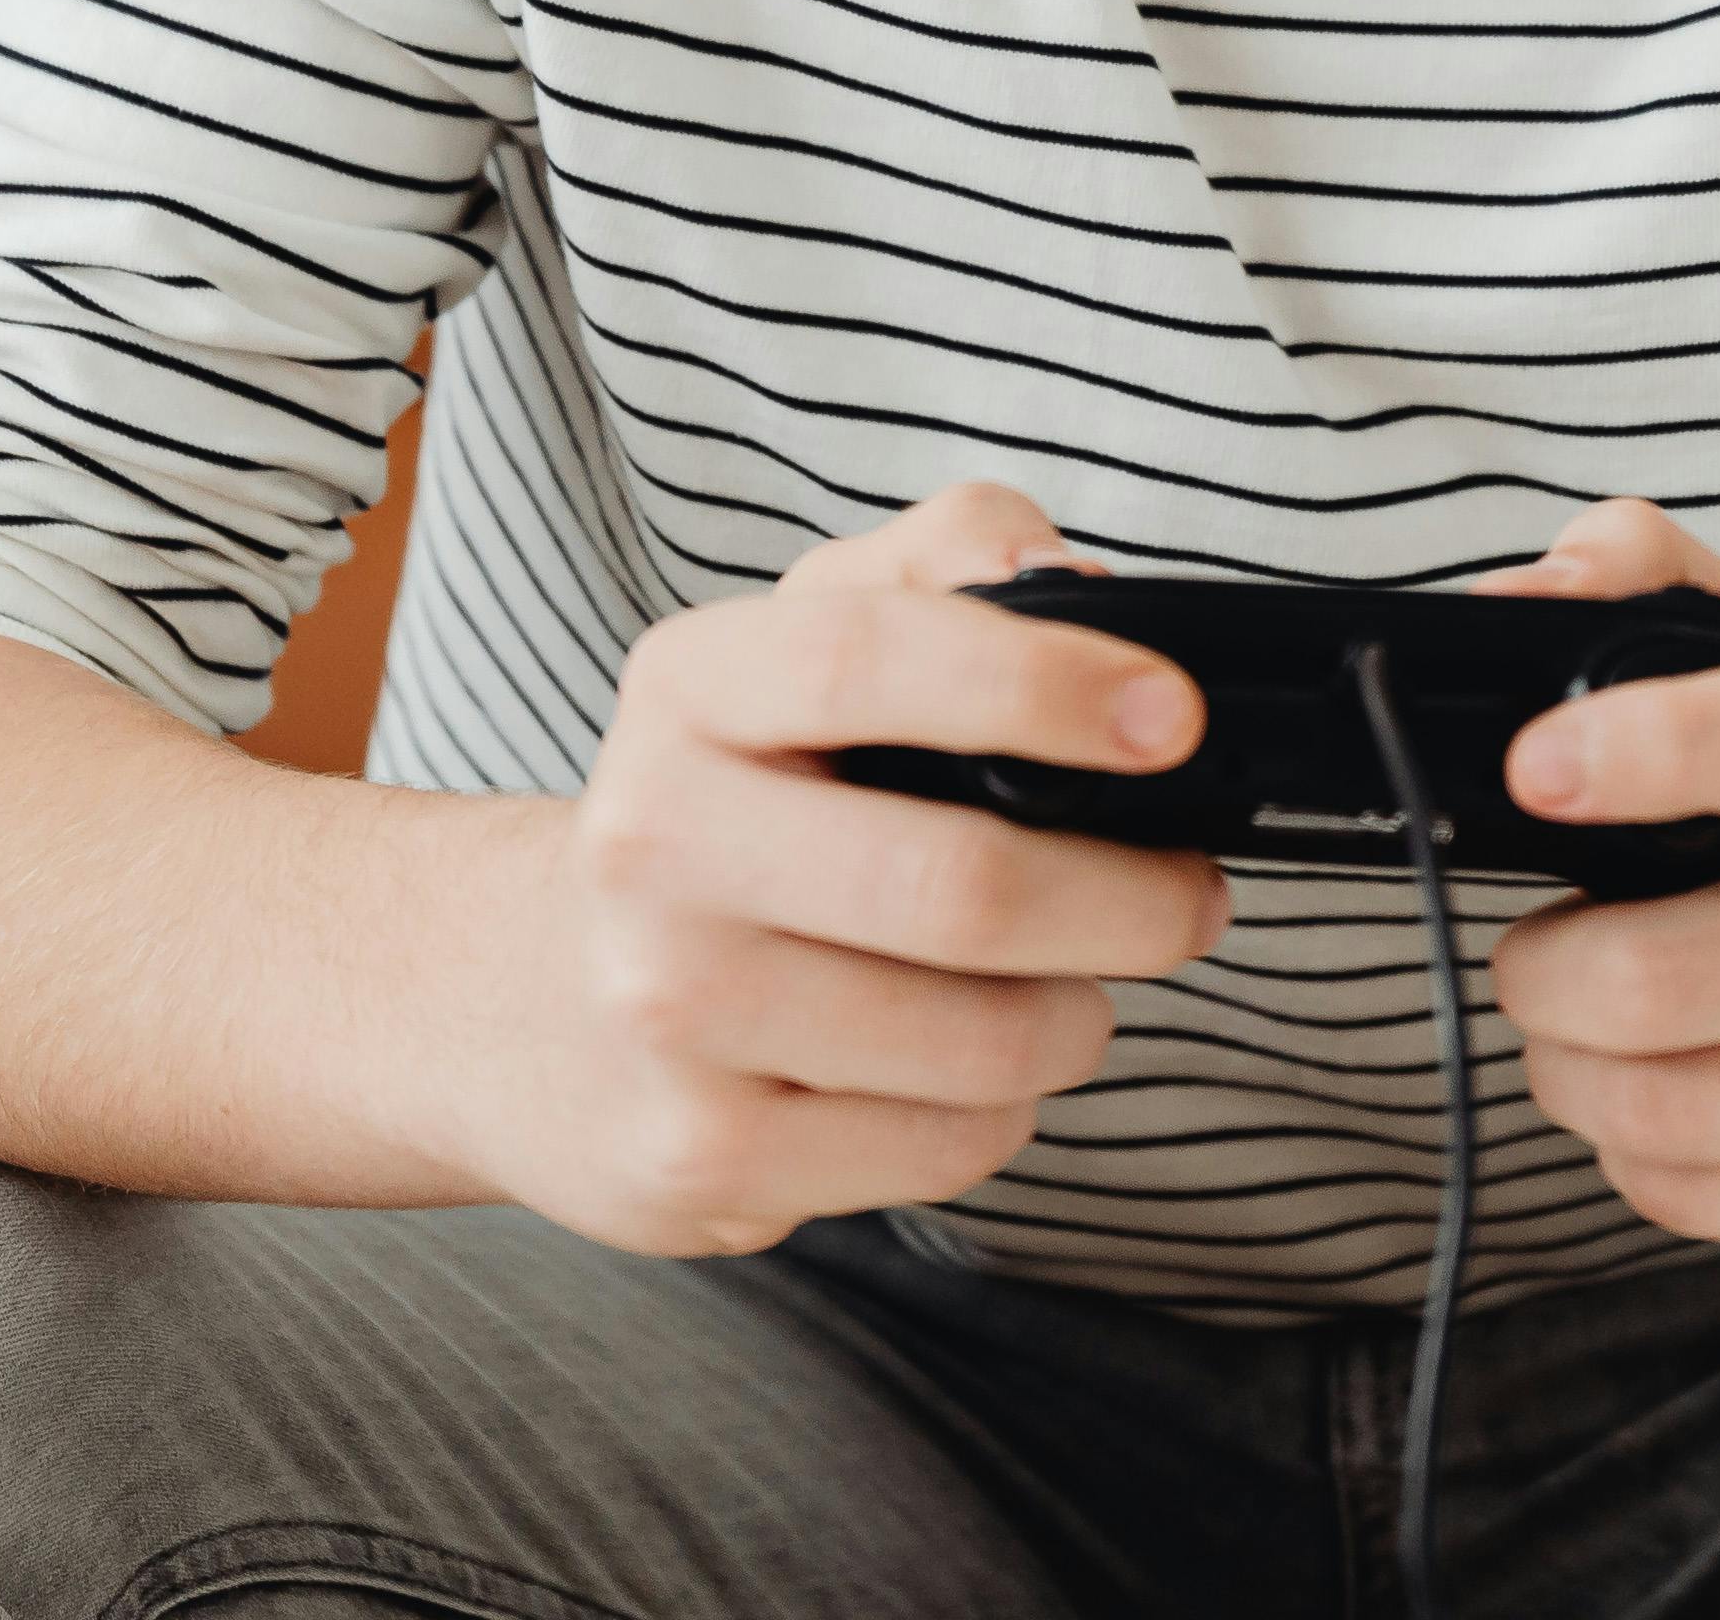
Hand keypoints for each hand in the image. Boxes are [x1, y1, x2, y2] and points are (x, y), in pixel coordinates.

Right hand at [466, 482, 1231, 1258]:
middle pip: (958, 887)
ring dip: (1078, 1017)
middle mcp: (654, 843)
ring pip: (978, 1041)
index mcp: (689, 689)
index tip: (1173, 718)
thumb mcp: (799, 645)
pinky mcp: (700, 1156)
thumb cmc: (732, 808)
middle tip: (1186, 898)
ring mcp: (666, 1012)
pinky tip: (968, 1070)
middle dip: (1130, 900)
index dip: (1041, 683)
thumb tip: (1068, 576)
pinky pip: (945, 1146)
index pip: (869, 656)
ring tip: (1072, 986)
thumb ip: (940, 563)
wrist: (533, 1010)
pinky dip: (1005, 1111)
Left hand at [1477, 497, 1719, 1305]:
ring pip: (1655, 1105)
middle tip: (1546, 944)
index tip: (1538, 762)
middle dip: (1546, 964)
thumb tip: (1539, 583)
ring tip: (1591, 1025)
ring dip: (1569, 1064)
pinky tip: (1683, 1104)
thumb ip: (1687, 607)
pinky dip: (1635, 1148)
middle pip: (1673, 974)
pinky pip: (1684, 1193)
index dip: (1669, 738)